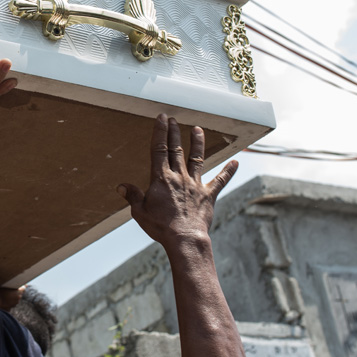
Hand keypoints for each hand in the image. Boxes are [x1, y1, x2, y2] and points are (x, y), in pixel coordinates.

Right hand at [117, 114, 236, 249]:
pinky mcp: (208, 195)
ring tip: (198, 129)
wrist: (185, 238)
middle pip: (176, 149)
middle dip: (174, 132)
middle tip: (174, 119)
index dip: (160, 132)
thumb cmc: (161, 226)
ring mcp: (195, 184)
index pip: (159, 149)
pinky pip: (220, 180)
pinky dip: (228, 171)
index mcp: (161, 178)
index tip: (161, 118)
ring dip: (197, 143)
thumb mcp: (140, 211)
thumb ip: (133, 196)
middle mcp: (179, 177)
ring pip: (197, 158)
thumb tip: (121, 186)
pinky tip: (236, 162)